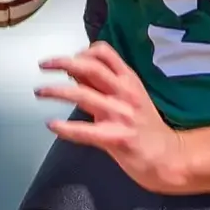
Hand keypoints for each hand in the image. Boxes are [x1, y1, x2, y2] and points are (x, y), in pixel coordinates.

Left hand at [36, 41, 189, 193]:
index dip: (82, 52)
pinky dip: (65, 128)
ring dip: (57, 91)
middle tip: (44, 64)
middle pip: (91, 68)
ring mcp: (120, 115)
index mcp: (129, 80)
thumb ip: (105, 86)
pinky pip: (85, 131)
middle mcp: (124, 92)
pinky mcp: (116, 138)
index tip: (69, 59)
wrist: (169, 157)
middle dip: (64, 62)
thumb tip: (75, 74)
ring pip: (83, 95)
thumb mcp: (130, 97)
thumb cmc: (147, 127)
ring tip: (40, 91)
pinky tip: (52, 125)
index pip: (105, 53)